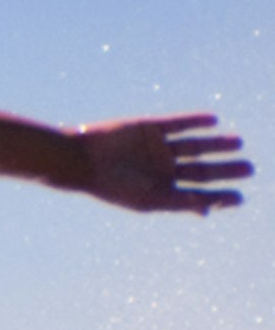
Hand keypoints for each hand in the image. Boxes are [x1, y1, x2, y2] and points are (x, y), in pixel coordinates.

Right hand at [74, 112, 247, 213]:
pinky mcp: (150, 127)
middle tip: (248, 168)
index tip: (240, 197)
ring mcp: (157, 148)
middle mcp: (162, 169)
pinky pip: (178, 123)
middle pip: (201, 169)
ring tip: (238, 143)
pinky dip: (195, 121)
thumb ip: (177, 202)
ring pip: (195, 145)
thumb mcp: (147, 199)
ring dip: (217, 144)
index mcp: (160, 189)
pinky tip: (213, 121)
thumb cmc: (112, 187)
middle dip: (225, 169)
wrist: (81, 160)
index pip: (196, 193)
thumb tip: (207, 209)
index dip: (219, 195)